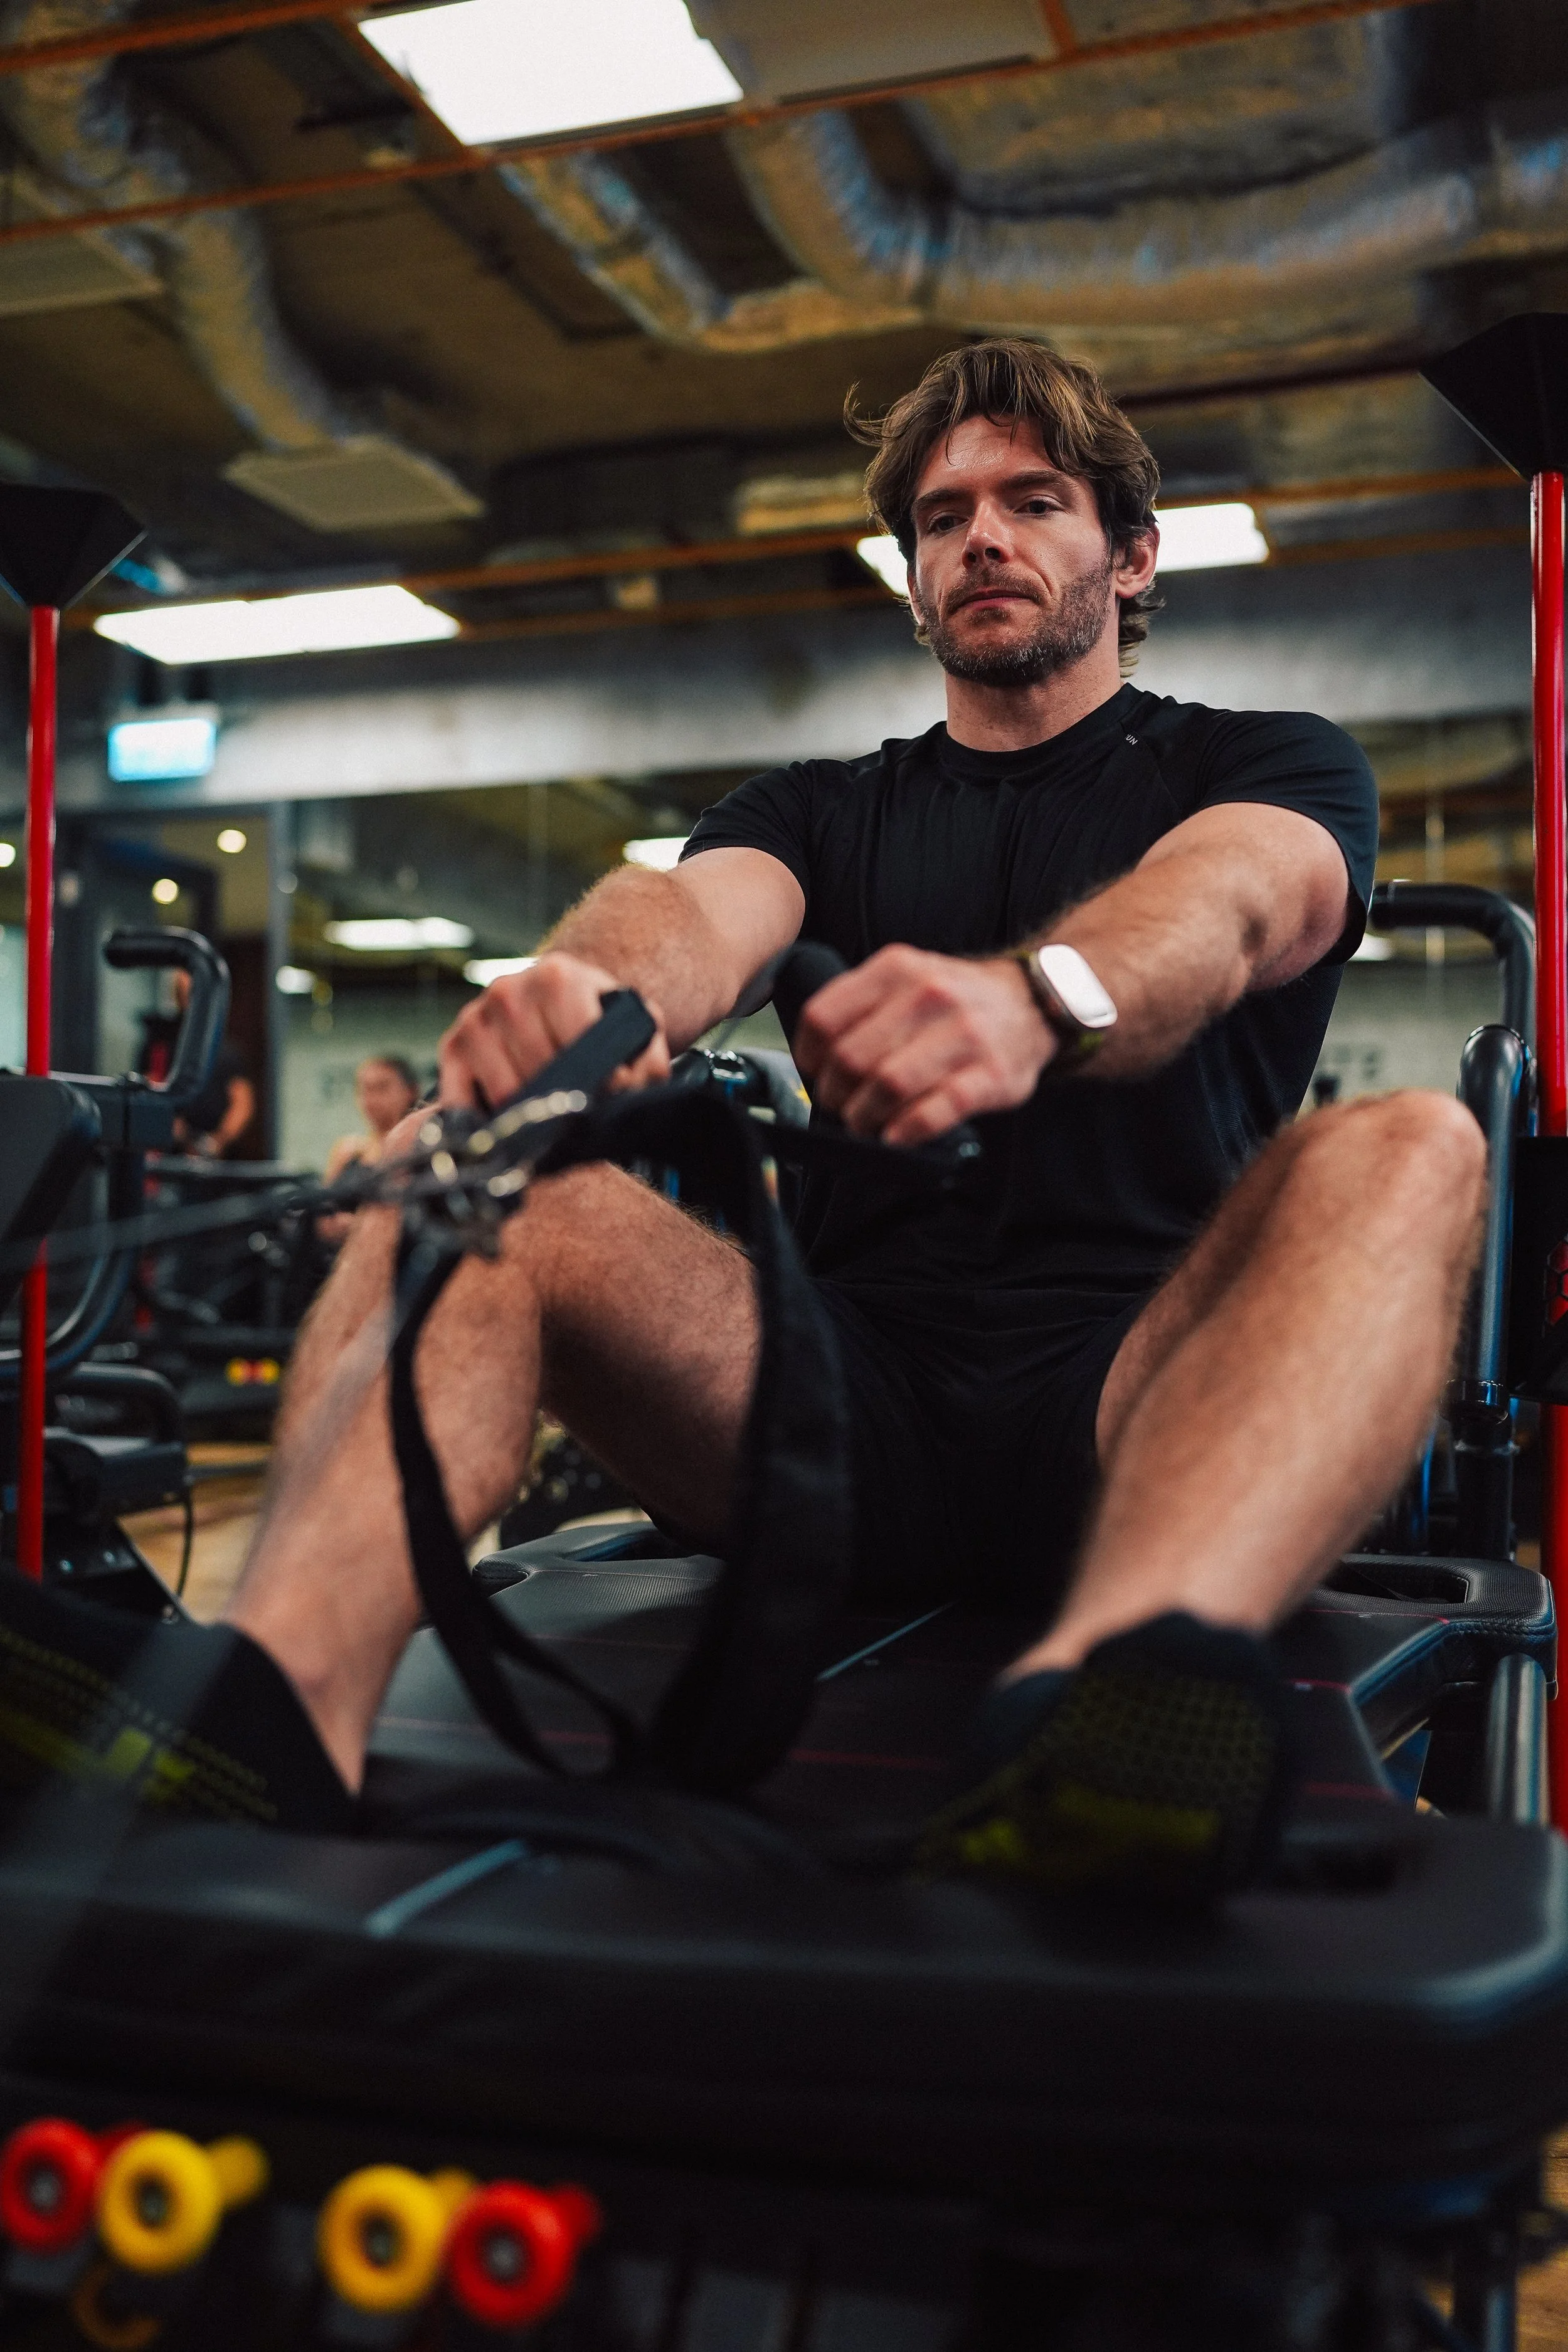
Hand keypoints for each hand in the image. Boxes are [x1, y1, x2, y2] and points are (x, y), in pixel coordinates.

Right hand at [437, 951, 670, 1110]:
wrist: (552, 1001)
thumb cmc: (592, 1017)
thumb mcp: (629, 1026)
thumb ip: (645, 1056)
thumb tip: (627, 1089)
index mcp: (557, 977)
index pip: (579, 1041)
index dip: (603, 1081)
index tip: (614, 1099)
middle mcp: (508, 991)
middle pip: (542, 1071)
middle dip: (568, 1101)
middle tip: (585, 1114)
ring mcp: (475, 1019)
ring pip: (506, 1092)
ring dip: (533, 1116)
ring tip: (554, 1118)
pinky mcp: (451, 1048)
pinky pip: (463, 1103)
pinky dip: (486, 1123)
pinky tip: (512, 1124)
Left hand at [793, 945, 1053, 1143]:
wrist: (1032, 1004)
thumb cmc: (957, 1000)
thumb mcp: (906, 977)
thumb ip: (861, 1005)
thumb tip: (814, 1057)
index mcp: (898, 968)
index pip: (824, 1017)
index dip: (808, 1055)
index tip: (815, 1072)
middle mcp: (930, 995)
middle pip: (851, 1058)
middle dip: (835, 1095)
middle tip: (841, 1106)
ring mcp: (965, 1035)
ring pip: (888, 1085)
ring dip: (865, 1117)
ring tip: (866, 1124)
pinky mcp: (991, 1075)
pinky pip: (936, 1111)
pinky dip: (906, 1130)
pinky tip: (896, 1135)